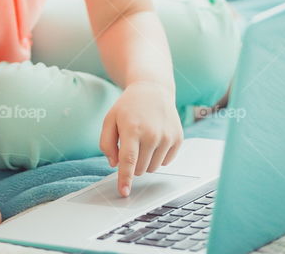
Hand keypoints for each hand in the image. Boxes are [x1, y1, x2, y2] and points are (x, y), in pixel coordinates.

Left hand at [100, 81, 183, 196]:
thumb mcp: (109, 120)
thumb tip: (114, 164)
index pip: (128, 161)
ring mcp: (167, 137)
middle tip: (131, 146)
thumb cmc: (128, 107)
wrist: (152, 90)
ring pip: (153, 168)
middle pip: (139, 168)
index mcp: (132, 129)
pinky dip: (158, 157)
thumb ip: (106, 143)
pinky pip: (166, 162)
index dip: (125, 179)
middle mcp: (152, 134)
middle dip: (132, 164)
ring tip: (142, 140)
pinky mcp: (178, 139)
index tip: (124, 192)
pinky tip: (155, 140)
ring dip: (145, 161)